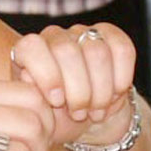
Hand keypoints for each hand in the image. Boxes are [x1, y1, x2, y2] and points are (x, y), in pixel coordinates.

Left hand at [9, 23, 136, 144]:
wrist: (87, 117)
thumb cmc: (57, 117)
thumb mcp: (40, 116)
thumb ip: (32, 98)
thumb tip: (28, 78)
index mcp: (28, 52)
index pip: (32, 47)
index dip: (46, 75)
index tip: (57, 102)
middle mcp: (53, 36)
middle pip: (67, 51)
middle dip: (78, 91)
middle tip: (80, 114)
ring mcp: (82, 33)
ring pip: (96, 52)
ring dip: (101, 90)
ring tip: (96, 112)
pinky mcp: (110, 35)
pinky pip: (122, 48)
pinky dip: (122, 77)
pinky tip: (114, 94)